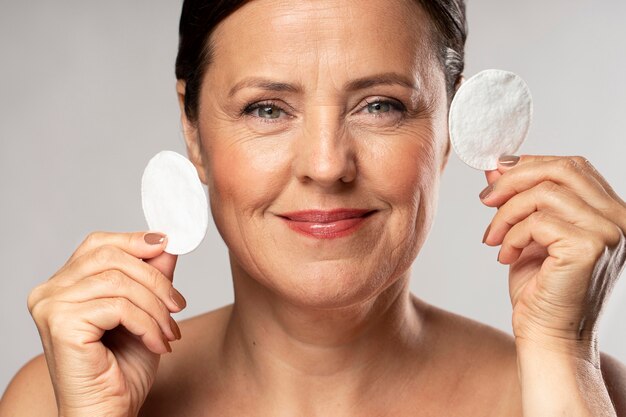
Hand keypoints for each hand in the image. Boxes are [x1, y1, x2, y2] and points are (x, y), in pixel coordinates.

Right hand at [27, 231, 183, 416]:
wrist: (107, 414)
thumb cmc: (122, 370)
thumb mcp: (145, 312)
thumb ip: (150, 276)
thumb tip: (166, 242)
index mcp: (64, 284)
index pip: (99, 244)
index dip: (135, 241)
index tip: (167, 245)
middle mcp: (49, 291)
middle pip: (111, 257)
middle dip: (154, 279)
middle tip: (178, 305)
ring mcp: (51, 306)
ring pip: (119, 282)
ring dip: (155, 307)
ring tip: (169, 332)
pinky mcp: (60, 324)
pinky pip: (118, 307)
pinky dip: (147, 324)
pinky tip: (157, 344)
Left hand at [480, 155, 625, 359]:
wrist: (548, 337)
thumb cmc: (541, 290)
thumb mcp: (527, 233)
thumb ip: (520, 199)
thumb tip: (498, 167)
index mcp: (612, 213)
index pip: (574, 167)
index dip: (531, 163)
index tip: (497, 174)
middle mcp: (620, 219)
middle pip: (562, 169)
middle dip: (514, 179)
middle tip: (485, 199)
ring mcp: (610, 233)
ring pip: (545, 193)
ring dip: (506, 213)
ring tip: (493, 238)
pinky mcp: (590, 248)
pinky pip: (537, 221)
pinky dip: (511, 235)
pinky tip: (505, 257)